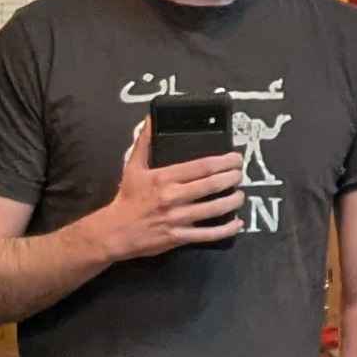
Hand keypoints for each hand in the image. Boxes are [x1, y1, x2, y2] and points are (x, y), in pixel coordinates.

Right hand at [107, 119, 244, 257]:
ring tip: (240, 195)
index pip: (202, 166)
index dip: (224, 162)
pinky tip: (236, 223)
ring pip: (214, 209)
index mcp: (165, 177)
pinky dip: (226, 229)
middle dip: (232, 178)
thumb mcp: (133, 167)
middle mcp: (173, 197)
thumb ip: (145, 142)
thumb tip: (150, 118)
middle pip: (212, 185)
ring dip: (232, 201)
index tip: (236, 158)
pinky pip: (208, 234)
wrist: (115, 231)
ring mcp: (178, 219)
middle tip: (240, 174)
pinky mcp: (179, 237)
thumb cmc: (127, 198)